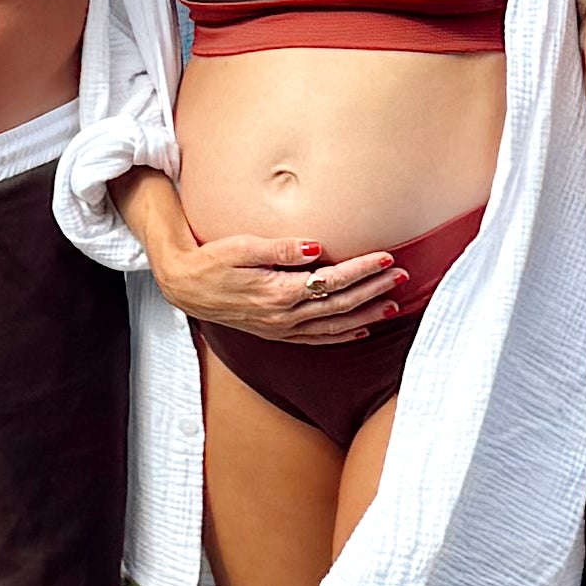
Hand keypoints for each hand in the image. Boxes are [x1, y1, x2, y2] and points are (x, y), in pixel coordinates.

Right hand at [159, 224, 408, 344]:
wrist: (185, 286)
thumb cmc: (212, 260)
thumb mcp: (242, 246)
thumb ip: (280, 248)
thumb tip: (315, 247)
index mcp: (278, 292)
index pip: (332, 281)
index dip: (362, 270)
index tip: (385, 257)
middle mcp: (283, 316)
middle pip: (339, 304)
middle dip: (373, 290)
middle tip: (401, 276)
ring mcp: (280, 328)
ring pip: (333, 326)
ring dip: (366, 315)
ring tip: (392, 304)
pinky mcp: (276, 333)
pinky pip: (317, 340)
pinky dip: (342, 335)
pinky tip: (361, 330)